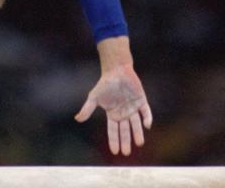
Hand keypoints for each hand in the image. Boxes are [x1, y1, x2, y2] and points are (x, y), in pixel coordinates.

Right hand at [74, 37, 152, 155]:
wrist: (116, 70)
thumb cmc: (105, 84)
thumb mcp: (94, 97)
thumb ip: (87, 109)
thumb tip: (77, 119)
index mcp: (112, 114)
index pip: (113, 130)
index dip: (114, 141)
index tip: (115, 152)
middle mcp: (123, 113)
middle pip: (125, 130)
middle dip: (126, 141)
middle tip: (126, 153)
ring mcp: (133, 108)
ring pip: (136, 124)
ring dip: (138, 133)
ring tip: (139, 143)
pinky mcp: (141, 101)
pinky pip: (145, 112)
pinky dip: (147, 118)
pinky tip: (147, 125)